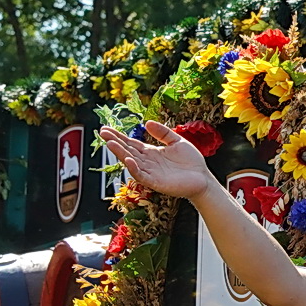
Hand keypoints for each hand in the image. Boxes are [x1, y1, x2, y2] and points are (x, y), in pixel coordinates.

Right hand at [98, 120, 213, 200]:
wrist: (203, 178)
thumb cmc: (191, 162)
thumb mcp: (177, 141)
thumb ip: (163, 132)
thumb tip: (147, 122)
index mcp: (151, 152)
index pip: (131, 143)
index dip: (119, 136)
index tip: (106, 129)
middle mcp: (147, 162)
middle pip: (128, 150)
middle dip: (115, 142)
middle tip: (102, 133)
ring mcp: (150, 172)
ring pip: (131, 162)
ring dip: (121, 153)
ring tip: (110, 143)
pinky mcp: (155, 182)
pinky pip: (142, 175)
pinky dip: (134, 168)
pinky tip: (128, 160)